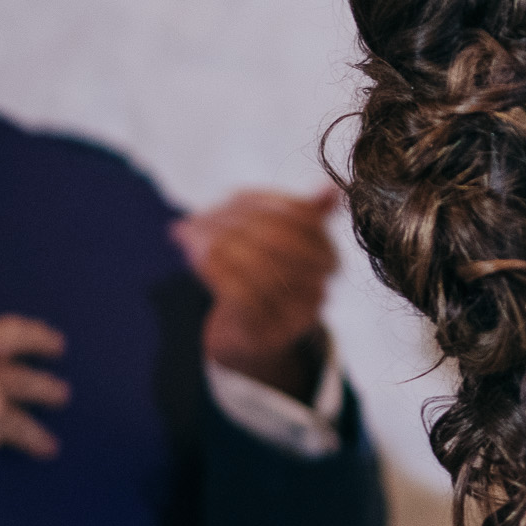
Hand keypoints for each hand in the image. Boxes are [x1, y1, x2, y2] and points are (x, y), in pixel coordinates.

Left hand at [173, 188, 339, 397]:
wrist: (247, 336)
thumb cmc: (264, 279)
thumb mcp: (282, 241)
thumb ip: (302, 214)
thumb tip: (331, 188)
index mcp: (329, 258)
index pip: (304, 219)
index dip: (266, 204)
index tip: (231, 198)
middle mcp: (320, 288)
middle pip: (283, 242)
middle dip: (238, 225)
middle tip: (202, 217)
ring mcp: (297, 316)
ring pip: (262, 270)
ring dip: (221, 248)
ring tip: (194, 237)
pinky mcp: (269, 336)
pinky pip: (243, 297)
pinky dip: (217, 273)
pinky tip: (198, 261)